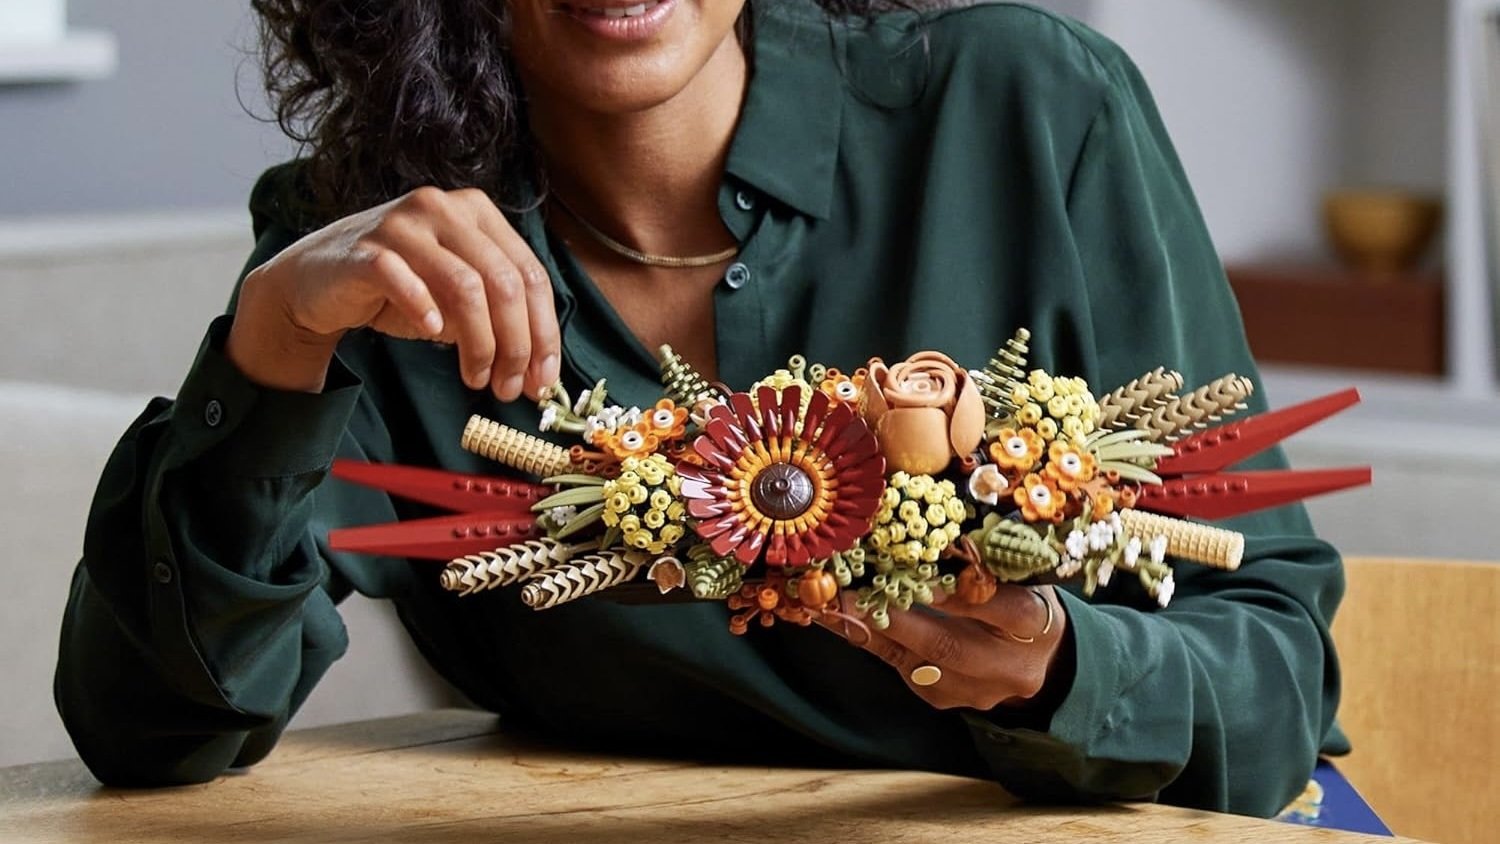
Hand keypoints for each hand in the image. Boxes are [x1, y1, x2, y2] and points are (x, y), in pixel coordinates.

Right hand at [227, 187, 559, 398]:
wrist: (316, 281)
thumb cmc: (396, 289)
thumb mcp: (457, 300)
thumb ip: (498, 320)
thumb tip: (537, 374)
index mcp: (478, 213)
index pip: (530, 274)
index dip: (544, 332)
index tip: (544, 380)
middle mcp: (444, 208)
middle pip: (504, 282)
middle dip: (516, 345)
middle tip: (510, 388)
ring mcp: (403, 224)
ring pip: (464, 286)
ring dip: (479, 343)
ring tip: (476, 378)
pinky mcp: (364, 249)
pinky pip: (401, 279)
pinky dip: (424, 310)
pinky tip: (432, 335)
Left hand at [823, 585, 1067, 710]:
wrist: (1041, 658)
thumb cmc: (1023, 597)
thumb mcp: (1019, 575)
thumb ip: (985, 562)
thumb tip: (927, 534)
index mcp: (1035, 622)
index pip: (996, 607)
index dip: (955, 593)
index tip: (914, 570)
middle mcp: (1009, 665)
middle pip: (949, 646)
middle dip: (895, 619)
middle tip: (850, 594)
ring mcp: (977, 690)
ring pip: (916, 664)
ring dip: (870, 632)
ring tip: (830, 606)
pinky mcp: (946, 699)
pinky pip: (902, 670)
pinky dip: (872, 642)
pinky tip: (843, 621)